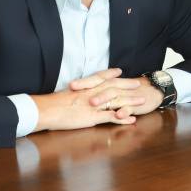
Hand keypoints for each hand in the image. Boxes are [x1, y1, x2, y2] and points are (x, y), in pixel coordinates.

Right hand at [31, 68, 156, 131]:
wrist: (47, 110)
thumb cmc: (52, 103)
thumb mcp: (64, 94)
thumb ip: (73, 93)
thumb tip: (73, 93)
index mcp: (85, 87)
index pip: (101, 77)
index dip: (111, 74)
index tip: (120, 71)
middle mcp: (92, 93)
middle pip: (114, 87)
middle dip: (127, 85)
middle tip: (138, 83)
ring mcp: (95, 105)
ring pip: (117, 101)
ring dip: (131, 101)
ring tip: (142, 100)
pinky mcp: (94, 117)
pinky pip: (112, 117)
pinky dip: (124, 118)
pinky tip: (133, 119)